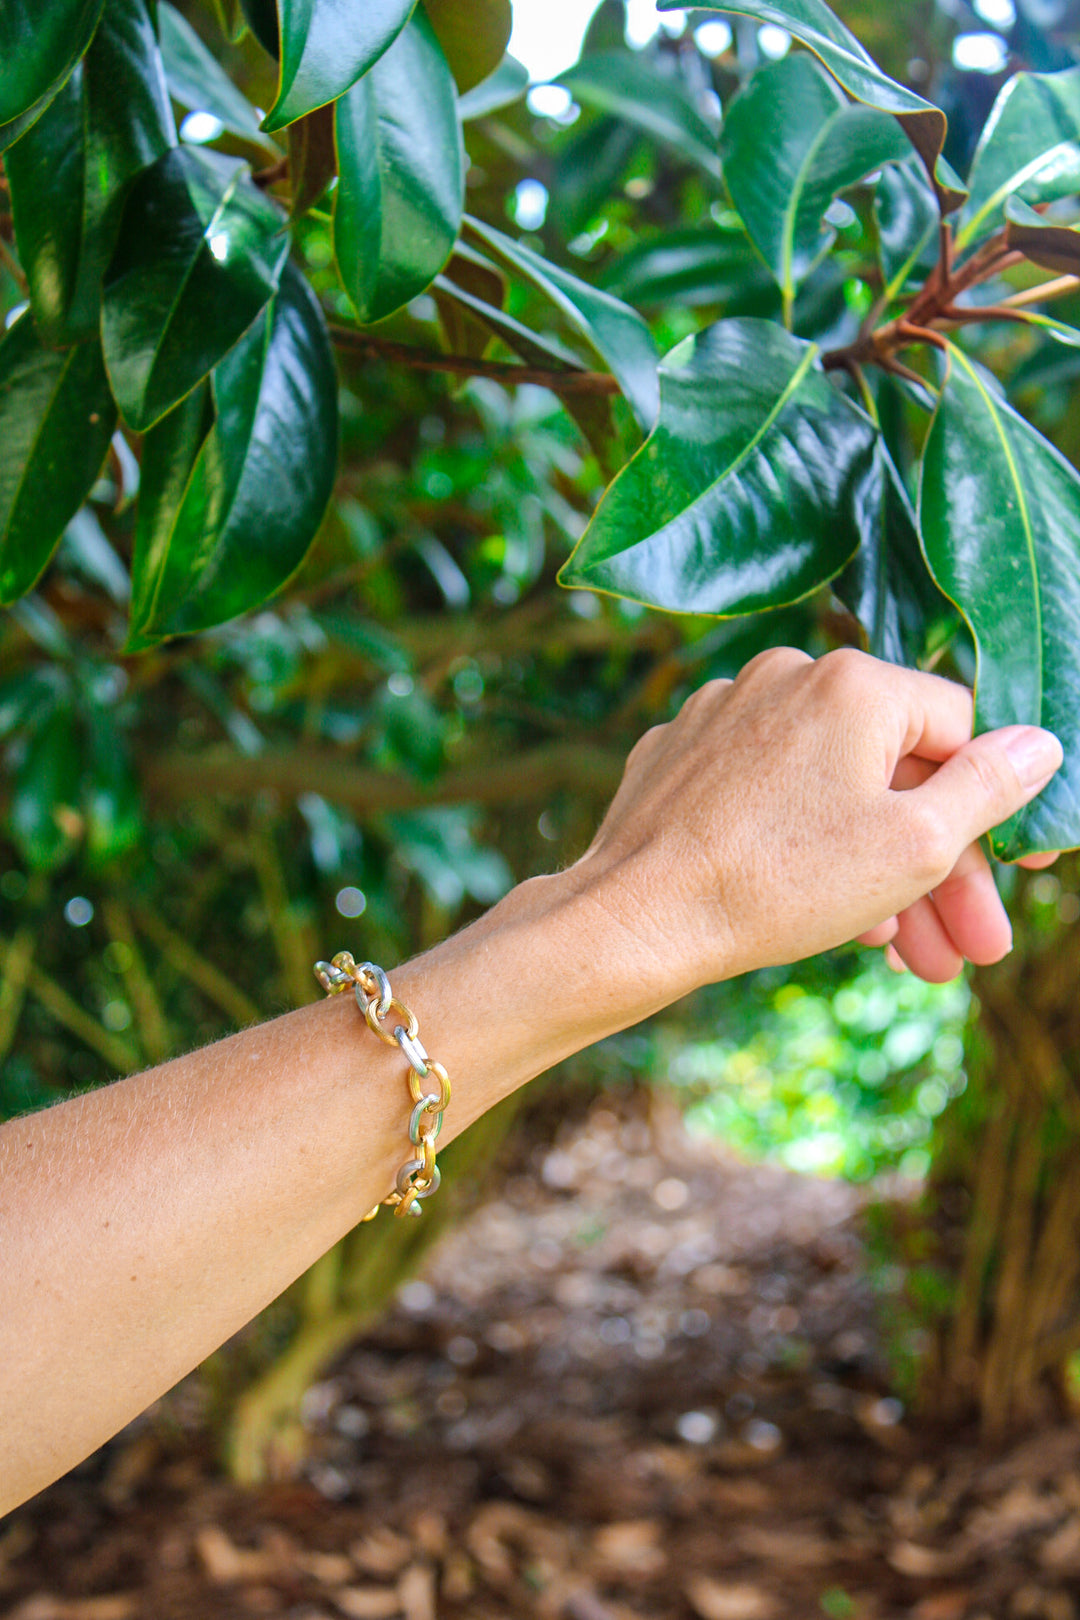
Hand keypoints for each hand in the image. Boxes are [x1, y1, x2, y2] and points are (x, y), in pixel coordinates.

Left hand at [569, 647, 1063, 994]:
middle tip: (972, 946)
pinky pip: (769, 799)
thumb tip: (1040, 745)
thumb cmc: (779, 881)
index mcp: (854, 682)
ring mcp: (725, 714)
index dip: (1002, 803)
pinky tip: (839, 922)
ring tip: (911, 957)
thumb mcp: (914, 844)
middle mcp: (786, 676)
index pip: (960, 729)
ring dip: (882, 876)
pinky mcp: (681, 755)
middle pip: (893, 774)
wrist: (636, 918)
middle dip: (941, 870)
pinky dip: (807, 852)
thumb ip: (989, 788)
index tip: (1026, 869)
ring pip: (830, 794)